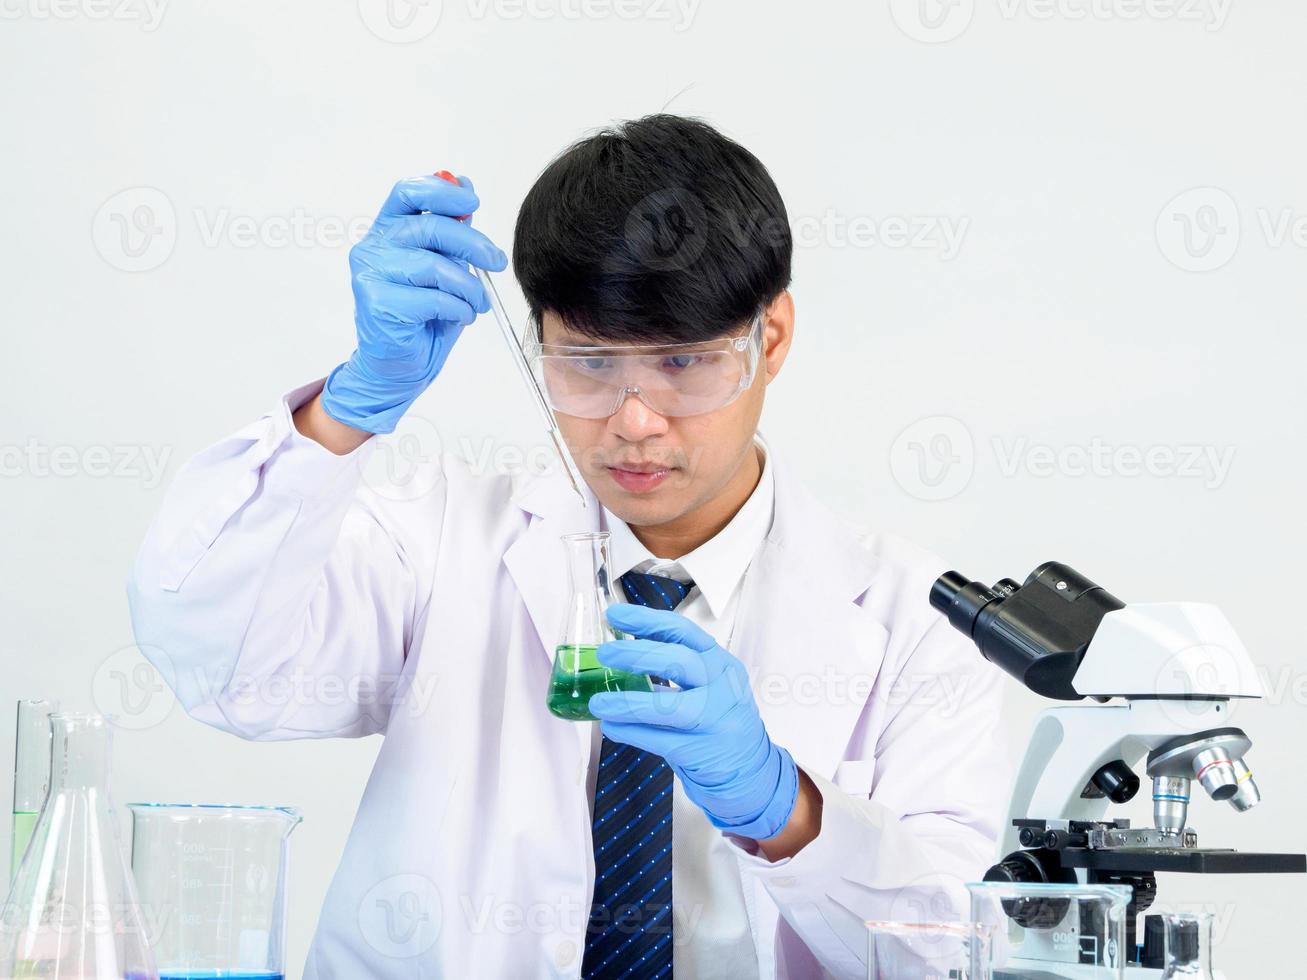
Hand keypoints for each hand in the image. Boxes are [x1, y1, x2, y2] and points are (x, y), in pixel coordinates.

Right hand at [320, 174, 507, 433]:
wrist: (399, 366)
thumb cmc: (422, 316)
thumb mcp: (443, 267)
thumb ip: (450, 229)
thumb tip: (464, 184)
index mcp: (386, 230)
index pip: (407, 193)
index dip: (441, 192)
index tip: (473, 202)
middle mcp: (372, 247)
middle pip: (429, 229)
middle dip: (473, 245)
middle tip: (497, 263)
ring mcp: (371, 275)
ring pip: (433, 266)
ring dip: (468, 287)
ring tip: (478, 303)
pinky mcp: (378, 304)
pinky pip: (433, 298)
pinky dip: (458, 308)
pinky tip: (462, 316)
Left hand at [589, 604, 799, 841]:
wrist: (749, 771)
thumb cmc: (718, 720)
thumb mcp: (708, 684)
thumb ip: (673, 667)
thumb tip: (620, 648)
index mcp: (720, 663)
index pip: (683, 632)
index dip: (647, 620)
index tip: (615, 614)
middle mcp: (722, 687)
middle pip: (679, 661)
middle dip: (637, 654)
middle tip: (605, 653)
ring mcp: (714, 721)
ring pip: (668, 707)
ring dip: (628, 702)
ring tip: (598, 702)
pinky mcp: (700, 752)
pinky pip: (658, 740)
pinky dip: (631, 732)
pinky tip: (611, 727)